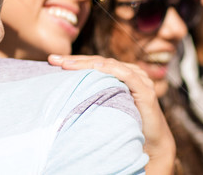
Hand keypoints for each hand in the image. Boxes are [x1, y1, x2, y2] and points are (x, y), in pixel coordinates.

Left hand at [48, 54, 175, 173]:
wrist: (151, 143)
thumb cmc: (125, 124)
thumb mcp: (104, 106)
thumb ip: (92, 95)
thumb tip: (63, 92)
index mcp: (118, 74)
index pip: (92, 63)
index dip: (73, 61)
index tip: (51, 61)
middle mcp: (128, 72)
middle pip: (98, 62)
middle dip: (74, 60)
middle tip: (53, 59)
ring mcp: (139, 79)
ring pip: (109, 65)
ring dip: (87, 63)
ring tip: (67, 64)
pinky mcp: (146, 90)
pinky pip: (128, 75)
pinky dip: (112, 69)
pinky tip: (98, 67)